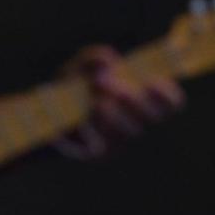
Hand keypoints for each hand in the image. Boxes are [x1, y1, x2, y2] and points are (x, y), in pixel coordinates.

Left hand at [53, 45, 184, 159]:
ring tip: (98, 104)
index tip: (153, 82)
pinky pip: (107, 144)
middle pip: (153, 117)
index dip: (167, 94)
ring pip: (131, 131)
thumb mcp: (78, 68)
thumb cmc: (69, 90)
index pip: (169, 103)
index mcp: (140, 100)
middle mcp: (135, 122)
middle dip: (139, 102)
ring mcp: (120, 141)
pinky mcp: (100, 155)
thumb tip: (108, 62)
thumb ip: (93, 59)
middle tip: (119, 90)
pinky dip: (97, 129)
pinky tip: (85, 120)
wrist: (45, 118)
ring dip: (117, 115)